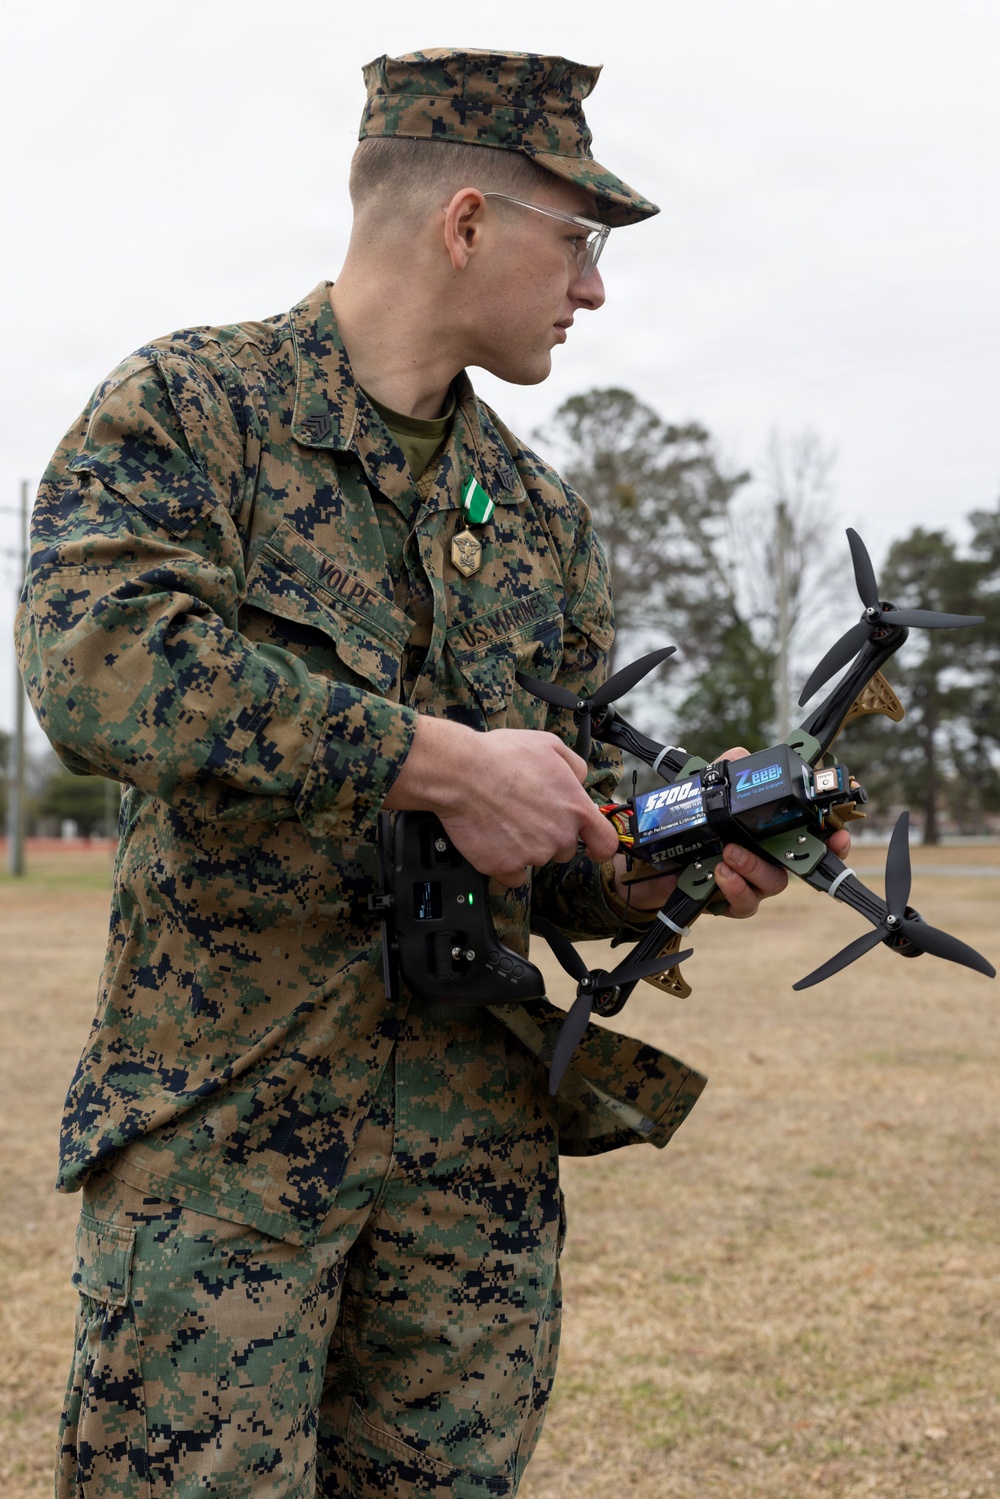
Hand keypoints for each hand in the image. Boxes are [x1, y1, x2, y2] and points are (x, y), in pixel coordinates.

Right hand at [383, 716, 617, 886]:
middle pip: (564, 849)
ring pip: (537, 859)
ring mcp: (533, 855)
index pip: (605, 843)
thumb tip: (580, 781)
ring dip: (525, 846)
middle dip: (549, 835)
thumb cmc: (501, 756)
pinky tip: (494, 840)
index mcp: (576, 808)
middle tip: (526, 813)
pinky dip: (505, 862)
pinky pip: (513, 875)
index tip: (591, 847)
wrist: (461, 772)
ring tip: (504, 818)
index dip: (599, 846)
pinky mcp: (505, 867)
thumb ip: (574, 766)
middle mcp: (559, 836)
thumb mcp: (549, 745)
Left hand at [608, 747, 853, 917]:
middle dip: (806, 856)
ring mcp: (750, 883)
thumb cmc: (688, 827)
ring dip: (755, 868)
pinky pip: (743, 903)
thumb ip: (725, 771)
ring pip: (773, 883)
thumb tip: (742, 756)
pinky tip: (720, 872)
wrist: (649, 862)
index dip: (832, 836)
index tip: (840, 835)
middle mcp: (766, 858)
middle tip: (792, 845)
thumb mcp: (703, 792)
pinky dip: (734, 888)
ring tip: (730, 853)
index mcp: (769, 832)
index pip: (810, 834)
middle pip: (800, 863)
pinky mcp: (727, 902)